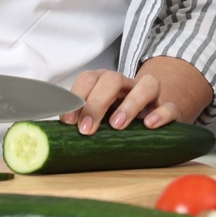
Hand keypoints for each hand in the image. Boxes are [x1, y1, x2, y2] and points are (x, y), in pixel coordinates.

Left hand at [59, 57, 212, 134]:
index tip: (68, 122)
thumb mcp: (95, 119)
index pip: (88, 79)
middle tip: (87, 130)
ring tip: (116, 125)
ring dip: (129, 103)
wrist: (153, 117)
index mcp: (104, 84)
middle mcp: (127, 85)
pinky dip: (160, 113)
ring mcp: (150, 96)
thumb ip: (77, 122)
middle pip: (112, 79)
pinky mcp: (168, 108)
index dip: (76, 97)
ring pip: (146, 84)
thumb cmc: (116, 121)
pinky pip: (169, 105)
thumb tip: (46, 137)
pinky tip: (149, 124)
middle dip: (96, 103)